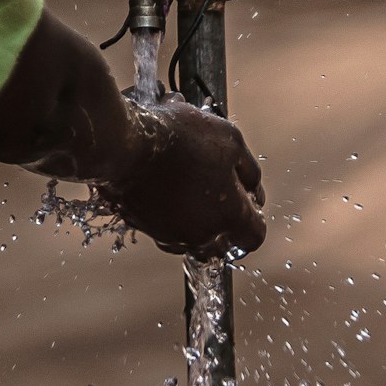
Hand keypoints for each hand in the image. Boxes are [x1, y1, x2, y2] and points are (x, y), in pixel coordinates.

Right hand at [102, 94, 266, 258]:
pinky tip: (171, 194)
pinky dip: (173, 219)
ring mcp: (170, 234)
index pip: (254, 237)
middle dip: (226, 227)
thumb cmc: (182, 140)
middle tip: (221, 198)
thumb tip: (255, 190)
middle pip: (222, 246)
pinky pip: (166, 232)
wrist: (128, 145)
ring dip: (198, 224)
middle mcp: (200, 234)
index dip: (256, 220)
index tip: (250, 204)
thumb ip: (249, 171)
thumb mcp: (231, 141)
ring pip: (192, 241)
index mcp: (228, 215)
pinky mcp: (145, 228)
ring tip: (194, 192)